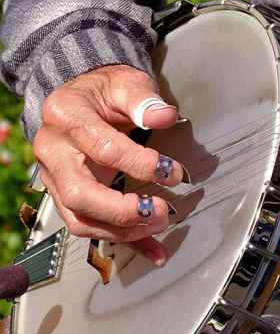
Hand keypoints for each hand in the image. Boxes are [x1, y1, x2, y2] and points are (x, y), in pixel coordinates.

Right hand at [33, 65, 185, 266]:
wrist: (85, 97)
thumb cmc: (105, 90)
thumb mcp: (125, 83)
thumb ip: (143, 100)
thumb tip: (164, 116)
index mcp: (64, 115)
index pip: (102, 148)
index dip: (141, 164)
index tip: (173, 172)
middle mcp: (53, 150)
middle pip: (79, 194)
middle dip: (122, 210)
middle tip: (161, 211)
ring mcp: (56, 177)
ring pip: (80, 219)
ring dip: (122, 231)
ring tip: (159, 226)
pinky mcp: (69, 196)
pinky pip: (92, 226)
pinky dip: (125, 242)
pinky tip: (154, 250)